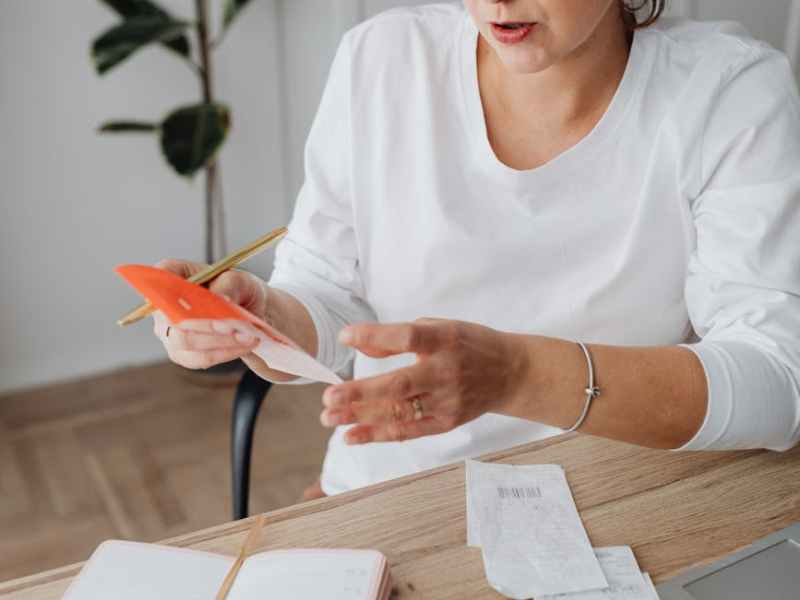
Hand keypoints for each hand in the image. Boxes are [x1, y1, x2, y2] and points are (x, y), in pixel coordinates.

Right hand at [152, 259, 267, 369]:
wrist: (251, 313)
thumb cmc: (239, 289)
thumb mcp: (240, 280)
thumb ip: (228, 285)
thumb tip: (221, 298)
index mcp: (173, 275)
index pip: (160, 277)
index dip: (171, 288)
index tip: (196, 296)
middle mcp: (163, 305)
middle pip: (172, 317)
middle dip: (205, 324)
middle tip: (234, 326)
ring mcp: (168, 332)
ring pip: (185, 342)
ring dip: (220, 342)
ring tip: (248, 336)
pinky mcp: (181, 353)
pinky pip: (198, 359)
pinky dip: (224, 353)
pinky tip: (244, 346)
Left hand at [319, 319, 527, 443]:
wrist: (511, 372)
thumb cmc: (469, 344)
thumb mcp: (440, 327)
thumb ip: (400, 335)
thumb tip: (359, 346)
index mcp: (445, 339)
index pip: (406, 337)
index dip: (373, 336)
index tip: (344, 337)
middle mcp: (446, 372)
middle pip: (398, 384)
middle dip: (360, 393)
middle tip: (328, 397)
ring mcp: (447, 401)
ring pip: (399, 412)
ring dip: (360, 417)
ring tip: (329, 417)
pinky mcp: (446, 422)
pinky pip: (408, 431)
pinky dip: (377, 435)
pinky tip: (351, 435)